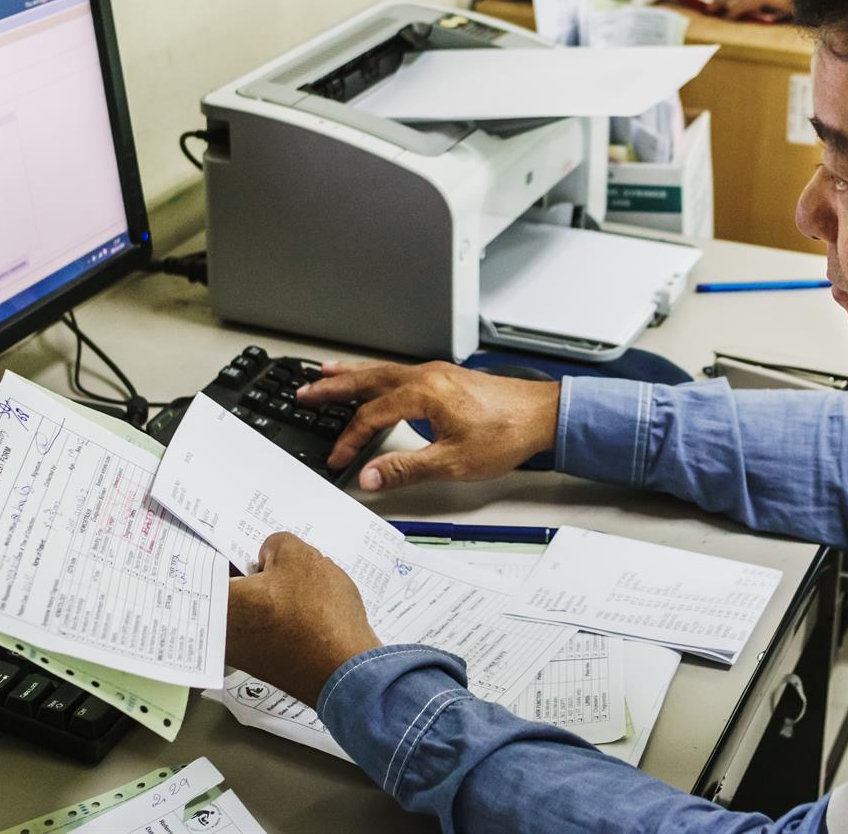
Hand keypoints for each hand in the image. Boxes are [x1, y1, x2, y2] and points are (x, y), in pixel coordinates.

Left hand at [226, 533, 379, 708]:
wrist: (346, 668)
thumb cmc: (321, 618)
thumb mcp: (301, 558)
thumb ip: (276, 544)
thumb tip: (271, 554)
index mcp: (223, 603)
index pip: (205, 567)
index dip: (223, 546)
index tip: (235, 538)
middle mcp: (224, 633)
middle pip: (228, 587)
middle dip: (248, 569)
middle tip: (270, 554)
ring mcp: (243, 652)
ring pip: (247, 607)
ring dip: (265, 592)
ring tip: (294, 580)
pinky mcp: (264, 662)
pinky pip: (262, 627)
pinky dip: (276, 614)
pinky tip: (303, 605)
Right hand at [300, 360, 560, 491]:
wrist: (543, 416)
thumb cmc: (506, 435)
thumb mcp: (453, 461)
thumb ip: (406, 468)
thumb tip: (369, 477)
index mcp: (424, 393)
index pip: (372, 416)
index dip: (350, 439)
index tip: (339, 459)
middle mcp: (426, 376)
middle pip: (368, 380)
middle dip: (333, 387)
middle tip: (304, 390)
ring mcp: (436, 373)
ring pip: (382, 371)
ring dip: (352, 374)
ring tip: (326, 373)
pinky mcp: (446, 377)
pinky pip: (399, 371)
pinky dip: (377, 374)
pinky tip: (375, 378)